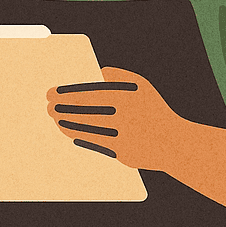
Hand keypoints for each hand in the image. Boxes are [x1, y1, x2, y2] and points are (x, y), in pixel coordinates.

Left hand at [45, 66, 188, 170]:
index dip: (67, 94)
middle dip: (62, 109)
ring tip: (56, 119)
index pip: (89, 93)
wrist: (176, 143)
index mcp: (127, 96)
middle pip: (85, 112)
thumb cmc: (155, 111)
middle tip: (49, 107)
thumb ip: (120, 76)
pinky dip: (81, 138)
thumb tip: (99, 72)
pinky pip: (97, 145)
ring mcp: (125, 136)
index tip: (51, 93)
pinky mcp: (124, 154)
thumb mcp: (142, 86)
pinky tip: (71, 134)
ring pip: (88, 130)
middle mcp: (126, 116)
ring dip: (67, 124)